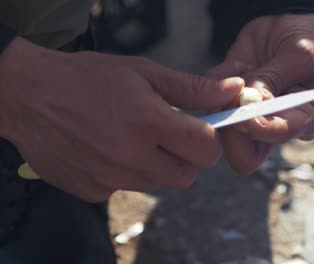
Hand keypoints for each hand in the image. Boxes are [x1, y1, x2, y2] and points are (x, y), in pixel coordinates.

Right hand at [0, 38, 243, 201]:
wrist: (29, 96)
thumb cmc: (89, 77)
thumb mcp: (143, 72)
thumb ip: (192, 88)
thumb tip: (233, 90)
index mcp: (149, 122)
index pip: (206, 149)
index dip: (208, 140)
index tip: (198, 130)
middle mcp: (131, 156)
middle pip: (186, 176)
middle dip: (185, 158)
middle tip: (165, 136)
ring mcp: (110, 179)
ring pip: (157, 183)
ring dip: (154, 166)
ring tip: (130, 139)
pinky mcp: (93, 191)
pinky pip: (125, 189)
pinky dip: (124, 174)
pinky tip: (106, 150)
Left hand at [208, 14, 313, 174]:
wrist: (289, 24)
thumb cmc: (306, 42)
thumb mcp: (301, 55)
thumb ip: (275, 79)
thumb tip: (249, 101)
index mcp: (302, 121)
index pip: (276, 139)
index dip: (259, 128)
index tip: (245, 110)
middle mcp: (272, 126)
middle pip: (243, 155)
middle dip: (231, 130)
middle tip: (232, 97)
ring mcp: (247, 116)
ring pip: (220, 131)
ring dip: (223, 100)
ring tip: (247, 69)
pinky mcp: (226, 99)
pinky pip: (208, 99)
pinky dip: (218, 79)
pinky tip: (239, 64)